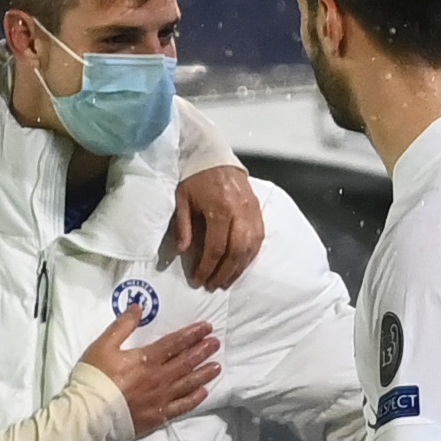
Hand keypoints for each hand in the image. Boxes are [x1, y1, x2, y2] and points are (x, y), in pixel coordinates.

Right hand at [78, 308, 220, 436]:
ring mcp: (161, 398)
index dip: (192, 334)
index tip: (207, 327)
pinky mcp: (158, 416)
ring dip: (204, 373)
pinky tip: (204, 392)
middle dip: (203, 351)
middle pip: (186, 362)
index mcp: (147, 359)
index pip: (175, 343)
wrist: (90, 413)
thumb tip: (139, 306)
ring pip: (188, 383)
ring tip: (217, 366)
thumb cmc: (95, 378)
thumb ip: (123, 325)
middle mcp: (160, 377)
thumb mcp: (104, 345)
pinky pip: (182, 406)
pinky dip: (194, 398)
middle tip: (216, 343)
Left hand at [172, 164, 264, 291]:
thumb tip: (182, 251)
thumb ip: (183, 226)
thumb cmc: (195, 177)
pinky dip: (250, 255)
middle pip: (236, 252)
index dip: (207, 268)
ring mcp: (252, 211)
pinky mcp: (258, 210)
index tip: (198, 280)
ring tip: (226, 281)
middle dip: (224, 273)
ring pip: (250, 248)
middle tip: (213, 286)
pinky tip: (240, 265)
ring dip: (238, 268)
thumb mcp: (182, 199)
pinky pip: (258, 238)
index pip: (216, 248)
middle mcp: (240, 213)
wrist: (214, 155)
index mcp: (220, 210)